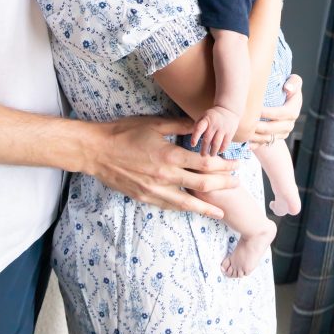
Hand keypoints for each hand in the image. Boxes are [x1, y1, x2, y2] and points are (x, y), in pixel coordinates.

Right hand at [87, 115, 238, 217]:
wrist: (97, 151)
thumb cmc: (124, 132)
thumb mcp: (154, 124)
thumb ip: (180, 126)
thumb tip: (201, 126)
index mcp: (170, 155)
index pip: (205, 163)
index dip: (224, 165)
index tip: (235, 164)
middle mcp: (166, 176)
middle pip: (203, 184)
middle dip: (223, 184)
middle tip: (237, 183)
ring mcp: (155, 190)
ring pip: (188, 203)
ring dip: (208, 206)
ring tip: (222, 210)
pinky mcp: (145, 198)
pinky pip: (170, 206)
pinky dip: (185, 209)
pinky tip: (194, 210)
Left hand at [191, 105, 239, 156]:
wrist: (228, 109)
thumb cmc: (213, 115)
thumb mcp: (204, 116)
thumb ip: (198, 125)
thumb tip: (192, 136)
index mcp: (206, 120)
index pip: (199, 128)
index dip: (195, 137)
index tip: (193, 145)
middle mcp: (214, 124)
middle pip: (207, 139)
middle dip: (204, 149)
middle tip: (202, 155)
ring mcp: (223, 128)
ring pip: (216, 143)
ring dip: (213, 151)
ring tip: (211, 155)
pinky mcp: (230, 132)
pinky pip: (225, 143)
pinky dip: (222, 149)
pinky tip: (219, 151)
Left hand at [248, 73, 302, 145]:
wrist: (284, 97)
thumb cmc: (287, 85)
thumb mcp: (294, 81)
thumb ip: (294, 82)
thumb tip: (288, 88)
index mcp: (294, 109)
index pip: (284, 113)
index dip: (271, 113)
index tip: (258, 109)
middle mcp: (290, 122)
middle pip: (276, 128)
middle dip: (262, 127)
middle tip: (248, 124)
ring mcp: (283, 131)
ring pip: (271, 137)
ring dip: (258, 137)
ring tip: (246, 134)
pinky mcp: (277, 137)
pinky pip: (267, 143)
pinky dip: (258, 145)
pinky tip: (248, 145)